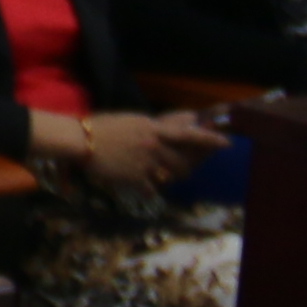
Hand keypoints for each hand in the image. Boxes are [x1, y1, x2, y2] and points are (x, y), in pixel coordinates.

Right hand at [74, 110, 227, 190]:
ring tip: (166, 173)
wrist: (80, 141)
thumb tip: (188, 119)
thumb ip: (160, 123)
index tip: (227, 143)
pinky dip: (150, 188)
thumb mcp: (134, 120)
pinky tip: (145, 187)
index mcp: (154, 129)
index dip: (210, 139)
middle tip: (192, 165)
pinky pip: (152, 188)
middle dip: (192, 164)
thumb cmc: (104, 126)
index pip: (189, 134)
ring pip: (172, 174)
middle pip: (185, 160)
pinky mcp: (136, 178)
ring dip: (173, 175)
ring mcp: (146, 163)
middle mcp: (154, 146)